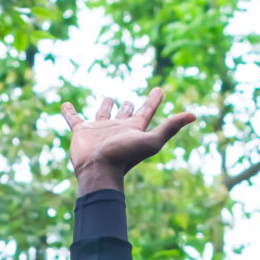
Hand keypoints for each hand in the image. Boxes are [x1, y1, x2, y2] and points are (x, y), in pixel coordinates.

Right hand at [64, 89, 194, 193]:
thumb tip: (194, 115)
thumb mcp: (151, 140)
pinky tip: (65, 105)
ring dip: (105, 106)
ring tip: (108, 98)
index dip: (154, 100)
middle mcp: (117, 128)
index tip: (160, 90)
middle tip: (127, 100)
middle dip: (126, 106)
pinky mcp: (81, 131)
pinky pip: (73, 118)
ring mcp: (98, 129)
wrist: (98, 170)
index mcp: (134, 129)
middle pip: (124, 113)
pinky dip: (68, 111)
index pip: (146, 110)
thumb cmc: (124, 156)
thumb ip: (171, 127)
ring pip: (102, 114)